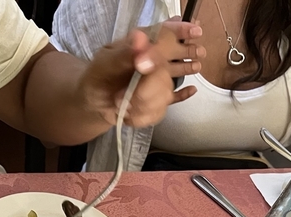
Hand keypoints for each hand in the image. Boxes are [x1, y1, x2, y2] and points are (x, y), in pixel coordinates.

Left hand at [81, 25, 202, 128]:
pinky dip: (149, 113)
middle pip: (168, 71)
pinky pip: (164, 108)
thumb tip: (142, 39)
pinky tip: (185, 93)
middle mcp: (155, 62)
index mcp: (143, 46)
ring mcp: (159, 82)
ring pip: (165, 93)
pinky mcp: (159, 101)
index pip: (167, 34)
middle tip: (122, 96)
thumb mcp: (105, 63)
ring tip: (121, 103)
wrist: (94, 101)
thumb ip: (125, 53)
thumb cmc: (98, 77)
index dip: (183, 30)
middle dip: (147, 89)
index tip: (196, 31)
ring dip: (141, 104)